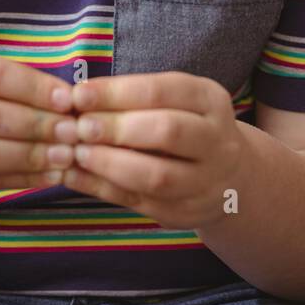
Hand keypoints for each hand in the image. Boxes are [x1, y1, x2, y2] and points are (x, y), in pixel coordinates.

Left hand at [57, 71, 244, 229]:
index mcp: (210, 101)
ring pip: (158, 176)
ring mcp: (206, 181)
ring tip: (78, 153)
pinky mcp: (186, 212)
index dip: (116, 93)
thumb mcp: (175, 101)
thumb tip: (78, 98)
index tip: (78, 96)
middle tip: (79, 127)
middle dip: (116, 128)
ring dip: (110, 164)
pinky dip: (102, 189)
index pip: (161, 91)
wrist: (230, 178)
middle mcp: (216, 140)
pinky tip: (74, 177)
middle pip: (167, 131)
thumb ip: (134, 98)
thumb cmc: (186, 126)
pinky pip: (141, 202)